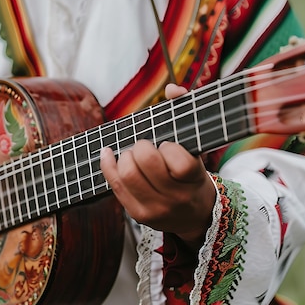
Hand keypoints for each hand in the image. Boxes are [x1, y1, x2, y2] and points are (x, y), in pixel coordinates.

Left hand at [99, 84, 215, 247]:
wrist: (193, 216)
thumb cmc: (191, 174)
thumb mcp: (197, 148)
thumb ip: (186, 113)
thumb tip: (171, 88)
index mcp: (194, 180)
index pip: (179, 162)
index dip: (169, 148)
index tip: (168, 146)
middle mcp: (176, 198)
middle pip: (147, 163)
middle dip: (141, 147)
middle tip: (144, 146)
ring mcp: (155, 209)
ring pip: (128, 175)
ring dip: (125, 156)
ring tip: (132, 154)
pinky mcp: (138, 214)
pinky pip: (114, 186)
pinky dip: (107, 165)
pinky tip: (107, 153)